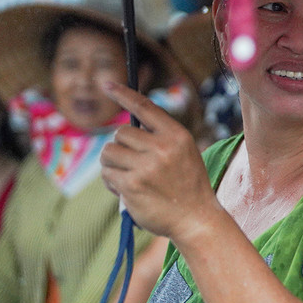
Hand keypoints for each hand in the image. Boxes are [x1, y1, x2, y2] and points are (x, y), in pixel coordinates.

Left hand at [99, 83, 219, 243]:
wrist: (197, 219)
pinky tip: (128, 191)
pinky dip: (112, 182)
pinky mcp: (132, 184)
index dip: (123, 94)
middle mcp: (162, 147)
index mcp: (177, 136)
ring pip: (109, 153)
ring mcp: (146, 166)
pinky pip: (107, 174)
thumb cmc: (188, 186)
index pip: (145, 108)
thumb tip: (124, 131)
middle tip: (130, 163)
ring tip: (129, 177)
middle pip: (120, 133)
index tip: (106, 84)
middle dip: (119, 147)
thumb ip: (159, 139)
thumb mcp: (183, 154)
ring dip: (112, 165)